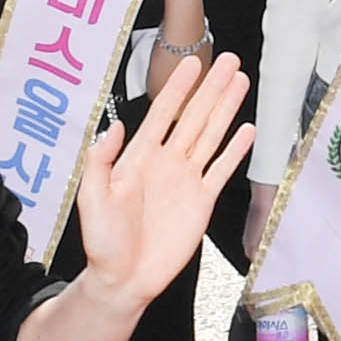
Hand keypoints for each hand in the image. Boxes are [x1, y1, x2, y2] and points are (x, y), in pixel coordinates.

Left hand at [71, 49, 255, 300]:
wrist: (125, 279)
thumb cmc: (103, 242)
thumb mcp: (92, 199)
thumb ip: (100, 162)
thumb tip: (114, 126)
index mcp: (139, 157)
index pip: (163, 114)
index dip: (179, 89)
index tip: (192, 64)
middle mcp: (166, 162)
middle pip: (194, 117)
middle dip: (212, 88)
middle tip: (229, 61)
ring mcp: (186, 180)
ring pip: (211, 136)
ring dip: (227, 109)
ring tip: (241, 82)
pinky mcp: (202, 201)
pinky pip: (221, 170)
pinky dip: (235, 151)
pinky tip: (248, 131)